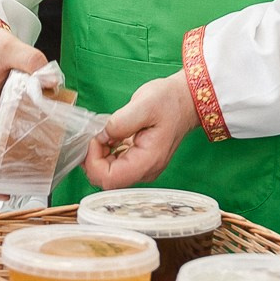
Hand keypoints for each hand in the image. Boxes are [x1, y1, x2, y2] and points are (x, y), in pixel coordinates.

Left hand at [80, 73, 199, 189]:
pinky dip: (106, 154)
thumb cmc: (169, 101)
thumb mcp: (143, 104)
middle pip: (107, 180)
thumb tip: (102, 136)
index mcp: (148, 160)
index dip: (94, 161)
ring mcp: (143, 168)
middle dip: (94, 159)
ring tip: (105, 133)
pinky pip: (115, 167)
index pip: (109, 179)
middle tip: (97, 134)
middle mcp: (146, 170)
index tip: (97, 139)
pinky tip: (111, 137)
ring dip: (99, 156)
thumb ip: (119, 123)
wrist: (185, 101)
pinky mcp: (139, 162)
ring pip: (109, 174)